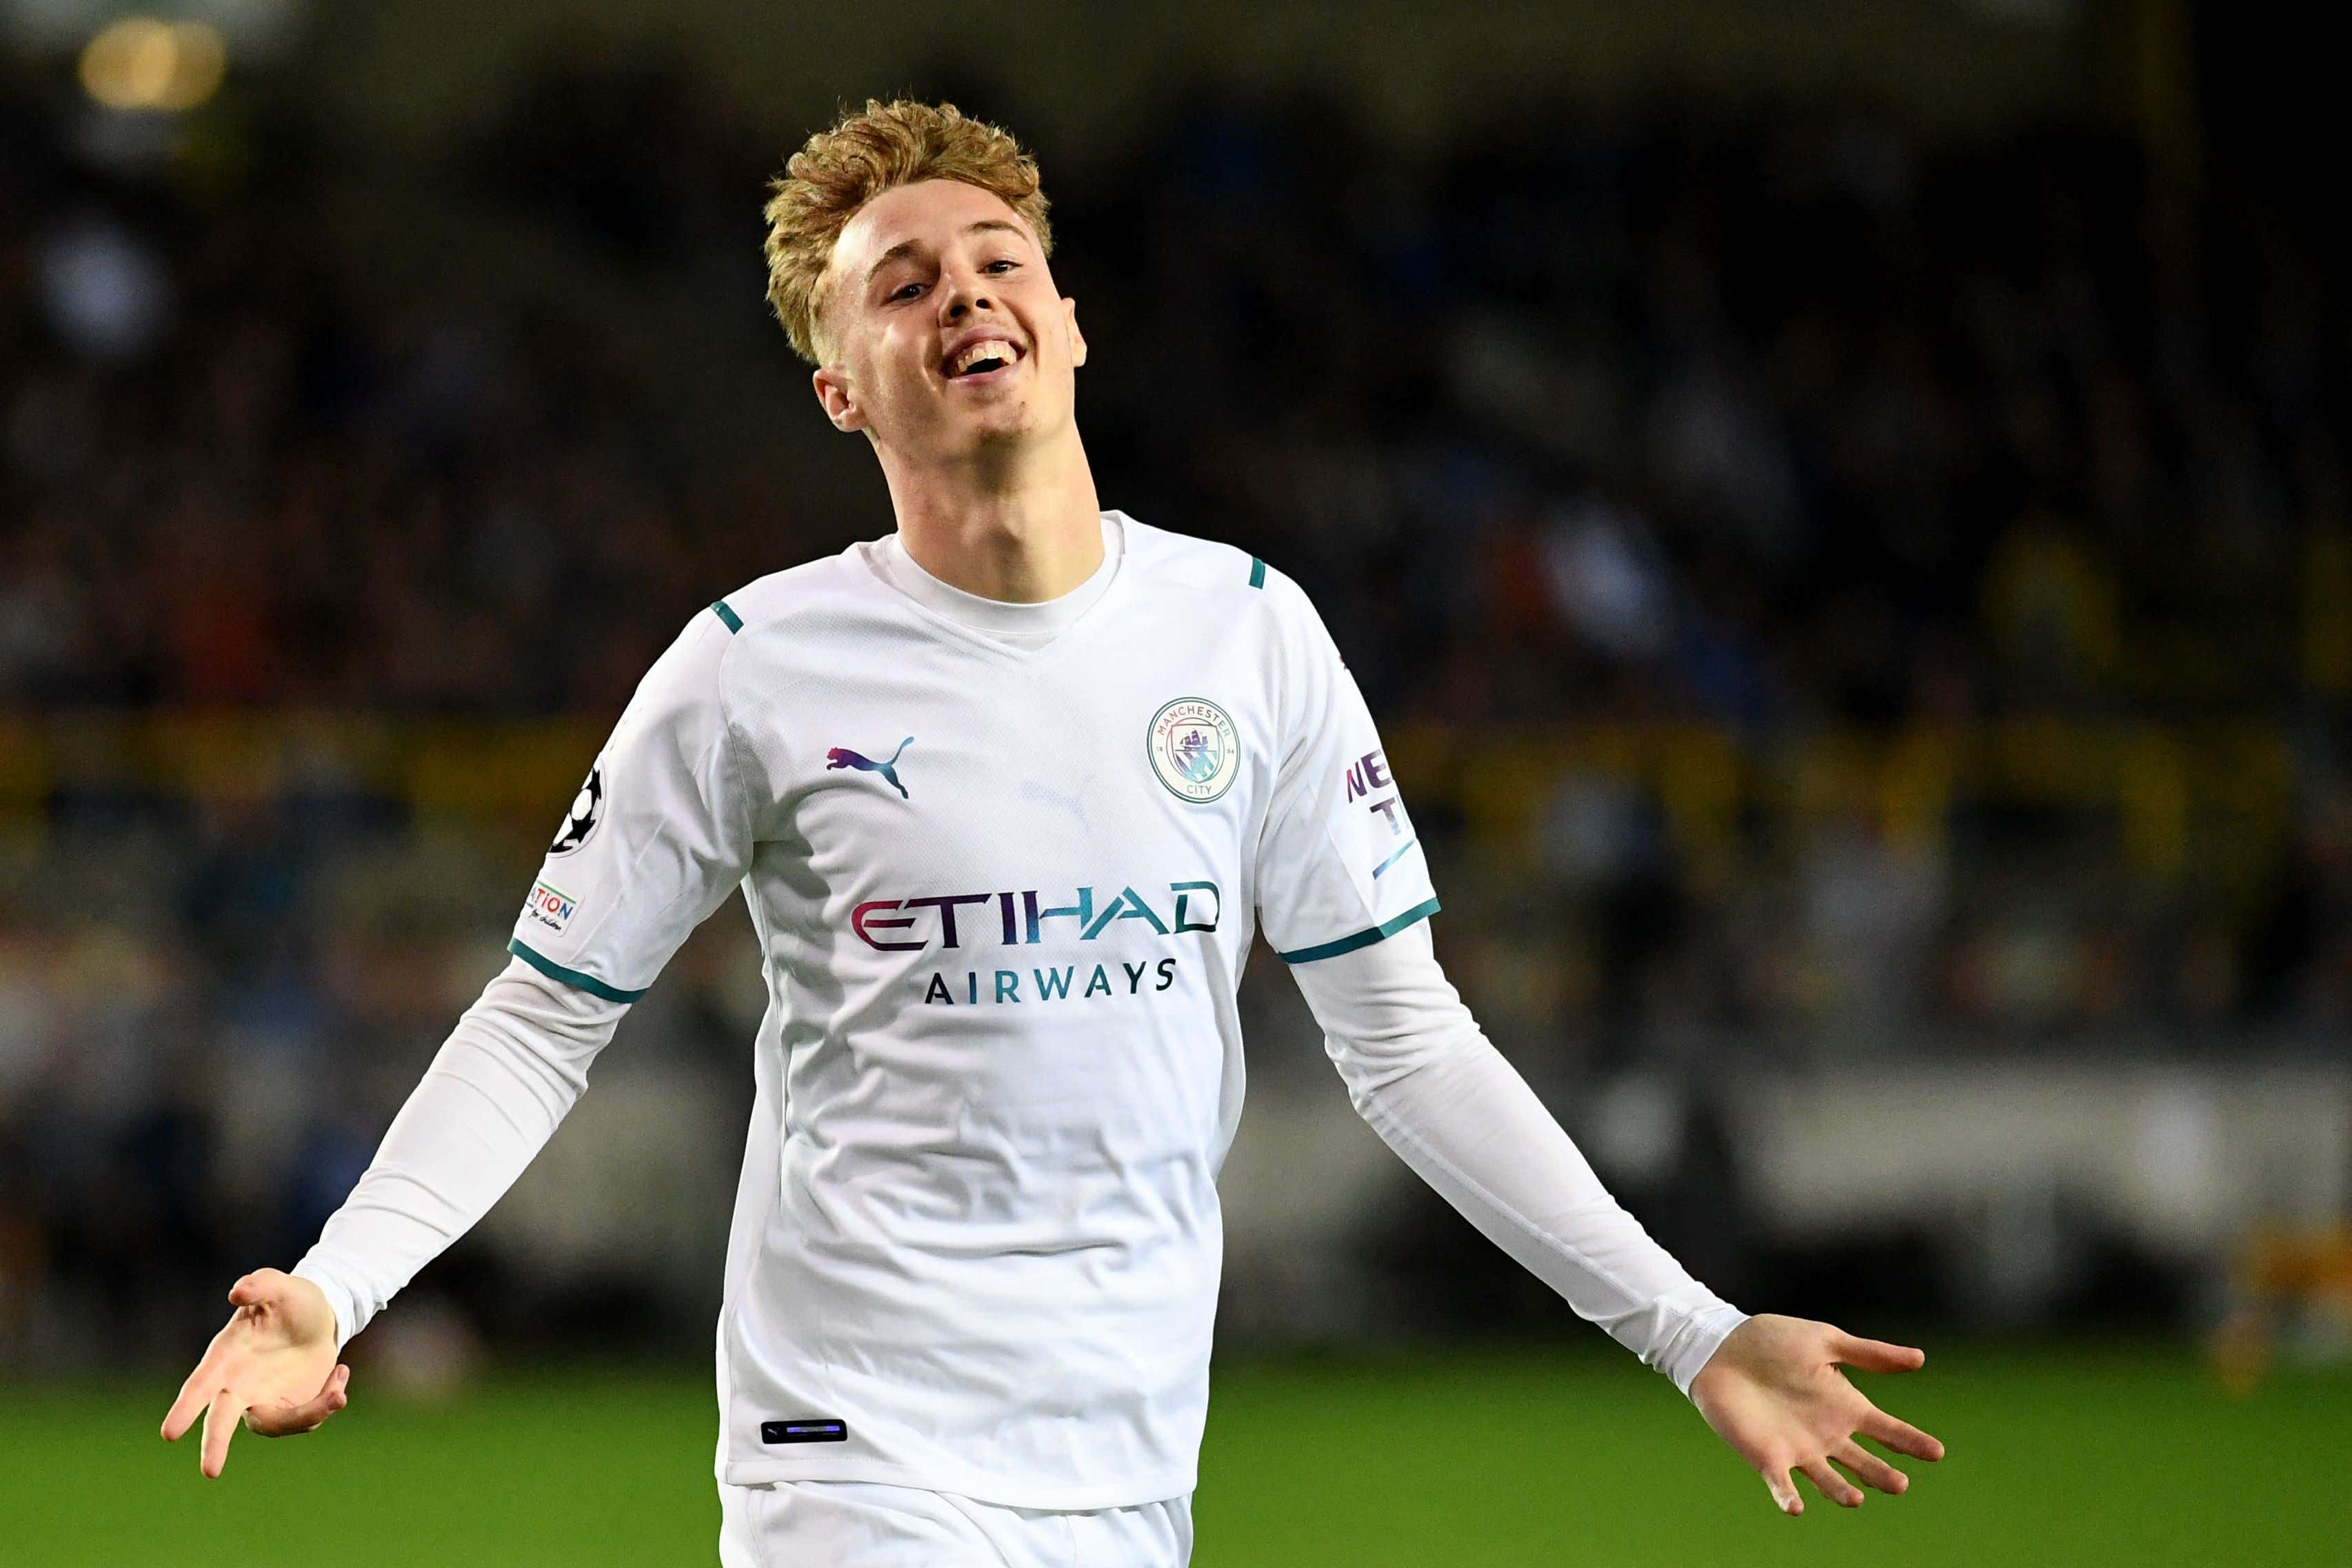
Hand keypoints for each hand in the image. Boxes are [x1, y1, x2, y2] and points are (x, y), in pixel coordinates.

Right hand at [161, 1268, 350, 1477]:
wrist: (319, 1315)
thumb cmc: (290, 1300)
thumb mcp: (280, 1285)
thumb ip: (260, 1284)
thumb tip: (238, 1291)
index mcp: (224, 1358)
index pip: (199, 1386)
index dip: (185, 1409)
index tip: (170, 1433)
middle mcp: (237, 1385)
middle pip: (221, 1420)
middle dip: (215, 1444)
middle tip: (210, 1472)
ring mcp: (262, 1400)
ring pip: (275, 1424)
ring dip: (308, 1414)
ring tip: (338, 1392)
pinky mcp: (290, 1408)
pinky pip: (305, 1418)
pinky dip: (328, 1400)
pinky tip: (340, 1371)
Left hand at [1687, 1312, 1944, 1514]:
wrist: (1721, 1347)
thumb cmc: (1773, 1341)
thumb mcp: (1825, 1341)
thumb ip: (1869, 1354)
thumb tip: (1920, 1358)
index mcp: (1846, 1407)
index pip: (1889, 1430)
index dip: (1912, 1442)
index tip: (1937, 1452)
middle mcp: (1829, 1435)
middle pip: (1865, 1463)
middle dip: (1882, 1475)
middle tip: (1899, 1483)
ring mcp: (1800, 1450)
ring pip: (1829, 1481)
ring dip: (1841, 1493)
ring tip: (1857, 1499)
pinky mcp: (1767, 1458)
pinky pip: (1781, 1485)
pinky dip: (1787, 1498)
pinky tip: (1795, 1507)